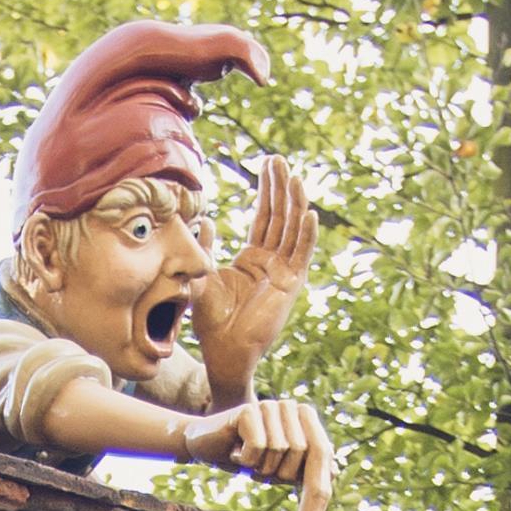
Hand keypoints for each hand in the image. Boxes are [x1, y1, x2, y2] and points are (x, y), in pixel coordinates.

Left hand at [189, 157, 313, 400]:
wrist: (224, 350)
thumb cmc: (210, 320)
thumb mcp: (201, 274)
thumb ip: (204, 246)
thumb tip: (203, 219)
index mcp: (253, 259)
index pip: (264, 217)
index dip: (266, 191)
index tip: (267, 164)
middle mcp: (272, 264)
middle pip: (280, 217)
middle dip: (280, 188)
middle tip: (278, 160)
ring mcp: (283, 274)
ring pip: (292, 231)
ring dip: (294, 204)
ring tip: (294, 176)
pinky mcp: (290, 286)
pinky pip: (301, 255)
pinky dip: (306, 235)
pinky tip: (309, 213)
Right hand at [191, 396, 335, 510]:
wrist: (207, 444)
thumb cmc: (248, 457)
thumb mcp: (280, 467)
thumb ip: (305, 468)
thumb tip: (336, 472)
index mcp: (308, 419)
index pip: (323, 457)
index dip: (317, 499)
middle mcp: (293, 408)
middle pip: (303, 453)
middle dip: (281, 473)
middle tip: (260, 470)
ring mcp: (272, 405)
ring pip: (279, 449)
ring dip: (260, 465)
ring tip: (247, 457)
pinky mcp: (250, 409)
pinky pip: (258, 445)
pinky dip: (246, 458)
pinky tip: (235, 451)